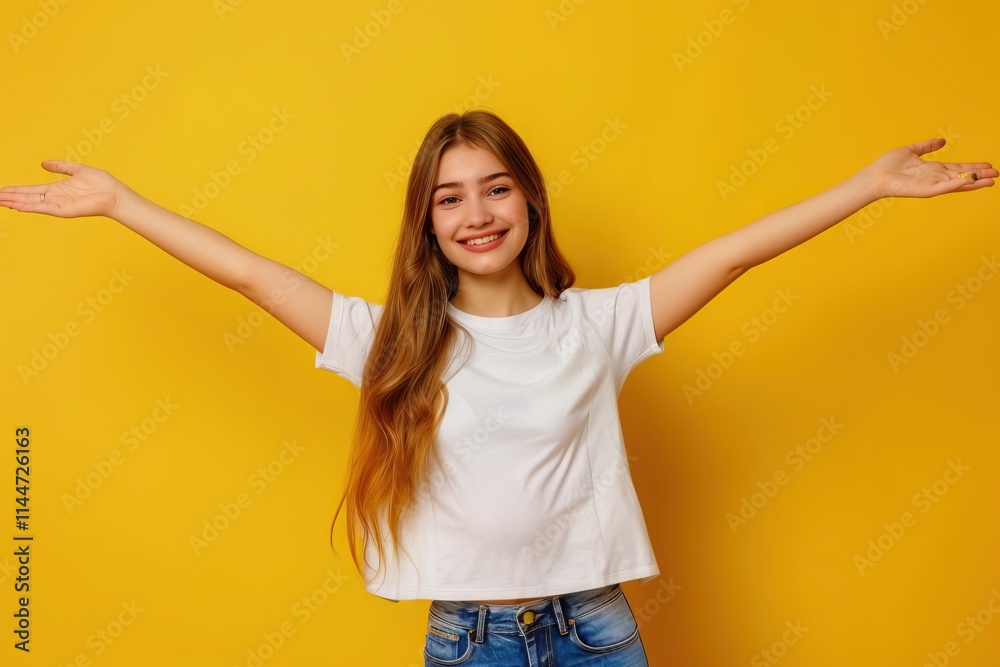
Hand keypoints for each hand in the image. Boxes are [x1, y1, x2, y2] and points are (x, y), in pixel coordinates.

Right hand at [0, 160, 125, 218]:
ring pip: (32, 203)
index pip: (31, 189)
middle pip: (27, 197)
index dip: (16, 190)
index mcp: (57, 188)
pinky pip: (44, 208)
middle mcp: (55, 197)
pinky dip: (31, 207)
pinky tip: (18, 207)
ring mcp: (58, 204)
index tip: (2, 190)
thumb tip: (43, 163)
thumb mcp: (77, 169)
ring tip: (1, 202)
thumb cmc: (101, 183)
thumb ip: (60, 166)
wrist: (114, 193)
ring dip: (16, 202)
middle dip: (11, 197)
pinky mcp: (64, 210)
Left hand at [867, 138, 995, 198]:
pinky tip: (972, 181)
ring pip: (958, 183)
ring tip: (991, 180)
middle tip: (997, 174)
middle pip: (962, 176)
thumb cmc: (888, 166)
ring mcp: (932, 185)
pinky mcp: (926, 190)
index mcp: (933, 169)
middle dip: (980, 175)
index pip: (958, 168)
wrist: (875, 176)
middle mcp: (935, 178)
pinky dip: (959, 184)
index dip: (973, 167)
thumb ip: (927, 146)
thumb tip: (942, 141)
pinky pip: (945, 187)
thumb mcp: (911, 151)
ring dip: (975, 181)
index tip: (988, 165)